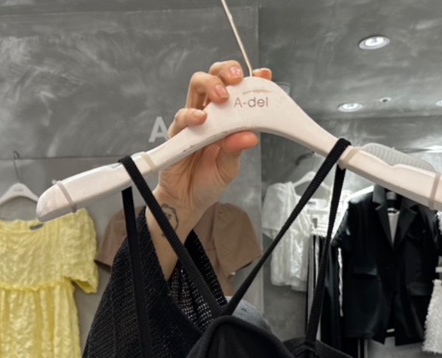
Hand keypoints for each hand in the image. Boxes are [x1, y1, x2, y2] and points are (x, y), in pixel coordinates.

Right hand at [149, 61, 271, 276]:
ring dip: (211, 85)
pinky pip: (182, 118)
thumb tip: (251, 135)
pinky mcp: (177, 133)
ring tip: (222, 97)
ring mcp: (192, 121)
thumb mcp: (229, 168)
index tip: (264, 75)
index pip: (237, 91)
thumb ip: (237, 150)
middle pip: (215, 78)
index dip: (250, 79)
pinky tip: (201, 120)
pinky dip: (192, 115)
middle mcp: (209, 114)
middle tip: (237, 79)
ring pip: (197, 87)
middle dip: (226, 72)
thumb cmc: (208, 182)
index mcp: (227, 119)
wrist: (187, 201)